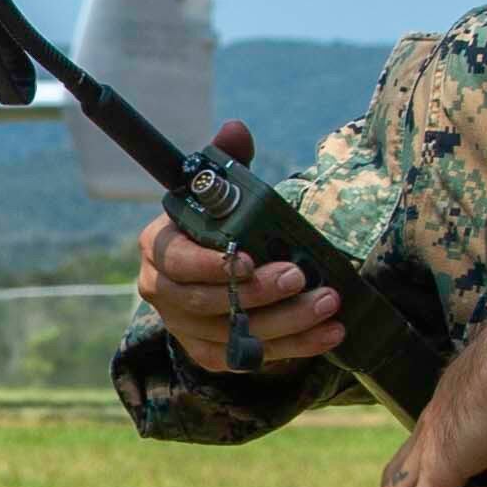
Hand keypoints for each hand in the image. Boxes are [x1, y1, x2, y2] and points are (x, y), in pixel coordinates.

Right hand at [136, 122, 343, 373]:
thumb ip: (228, 163)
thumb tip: (235, 129)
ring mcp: (183, 326)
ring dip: (285, 322)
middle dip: (257, 293)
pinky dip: (293, 348)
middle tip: (301, 276)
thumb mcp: (223, 193)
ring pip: (231, 334)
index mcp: (158, 246)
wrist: (218, 271)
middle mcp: (161, 291)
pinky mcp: (208, 353)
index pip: (175, 260)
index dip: (210, 265)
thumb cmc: (220, 226)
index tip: (248, 259)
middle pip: (204, 303)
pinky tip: (327, 334)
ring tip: (327, 304)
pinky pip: (247, 357)